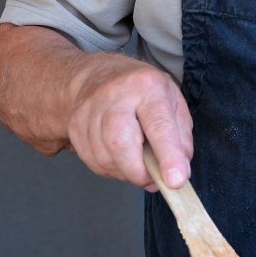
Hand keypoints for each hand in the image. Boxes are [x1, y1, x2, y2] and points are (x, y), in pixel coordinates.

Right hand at [64, 58, 193, 189]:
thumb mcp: (173, 102)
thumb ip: (180, 139)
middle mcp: (115, 95)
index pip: (158, 125)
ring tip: (136, 164)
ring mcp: (90, 110)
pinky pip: (93, 161)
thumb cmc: (142, 91)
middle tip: (152, 179)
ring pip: (105, 157)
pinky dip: (111, 169)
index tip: (176, 181)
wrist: (98, 74)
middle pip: (121, 143)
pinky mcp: (74, 126)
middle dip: (138, 172)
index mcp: (147, 86)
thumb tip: (178, 174)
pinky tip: (119, 158)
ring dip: (125, 172)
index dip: (168, 156)